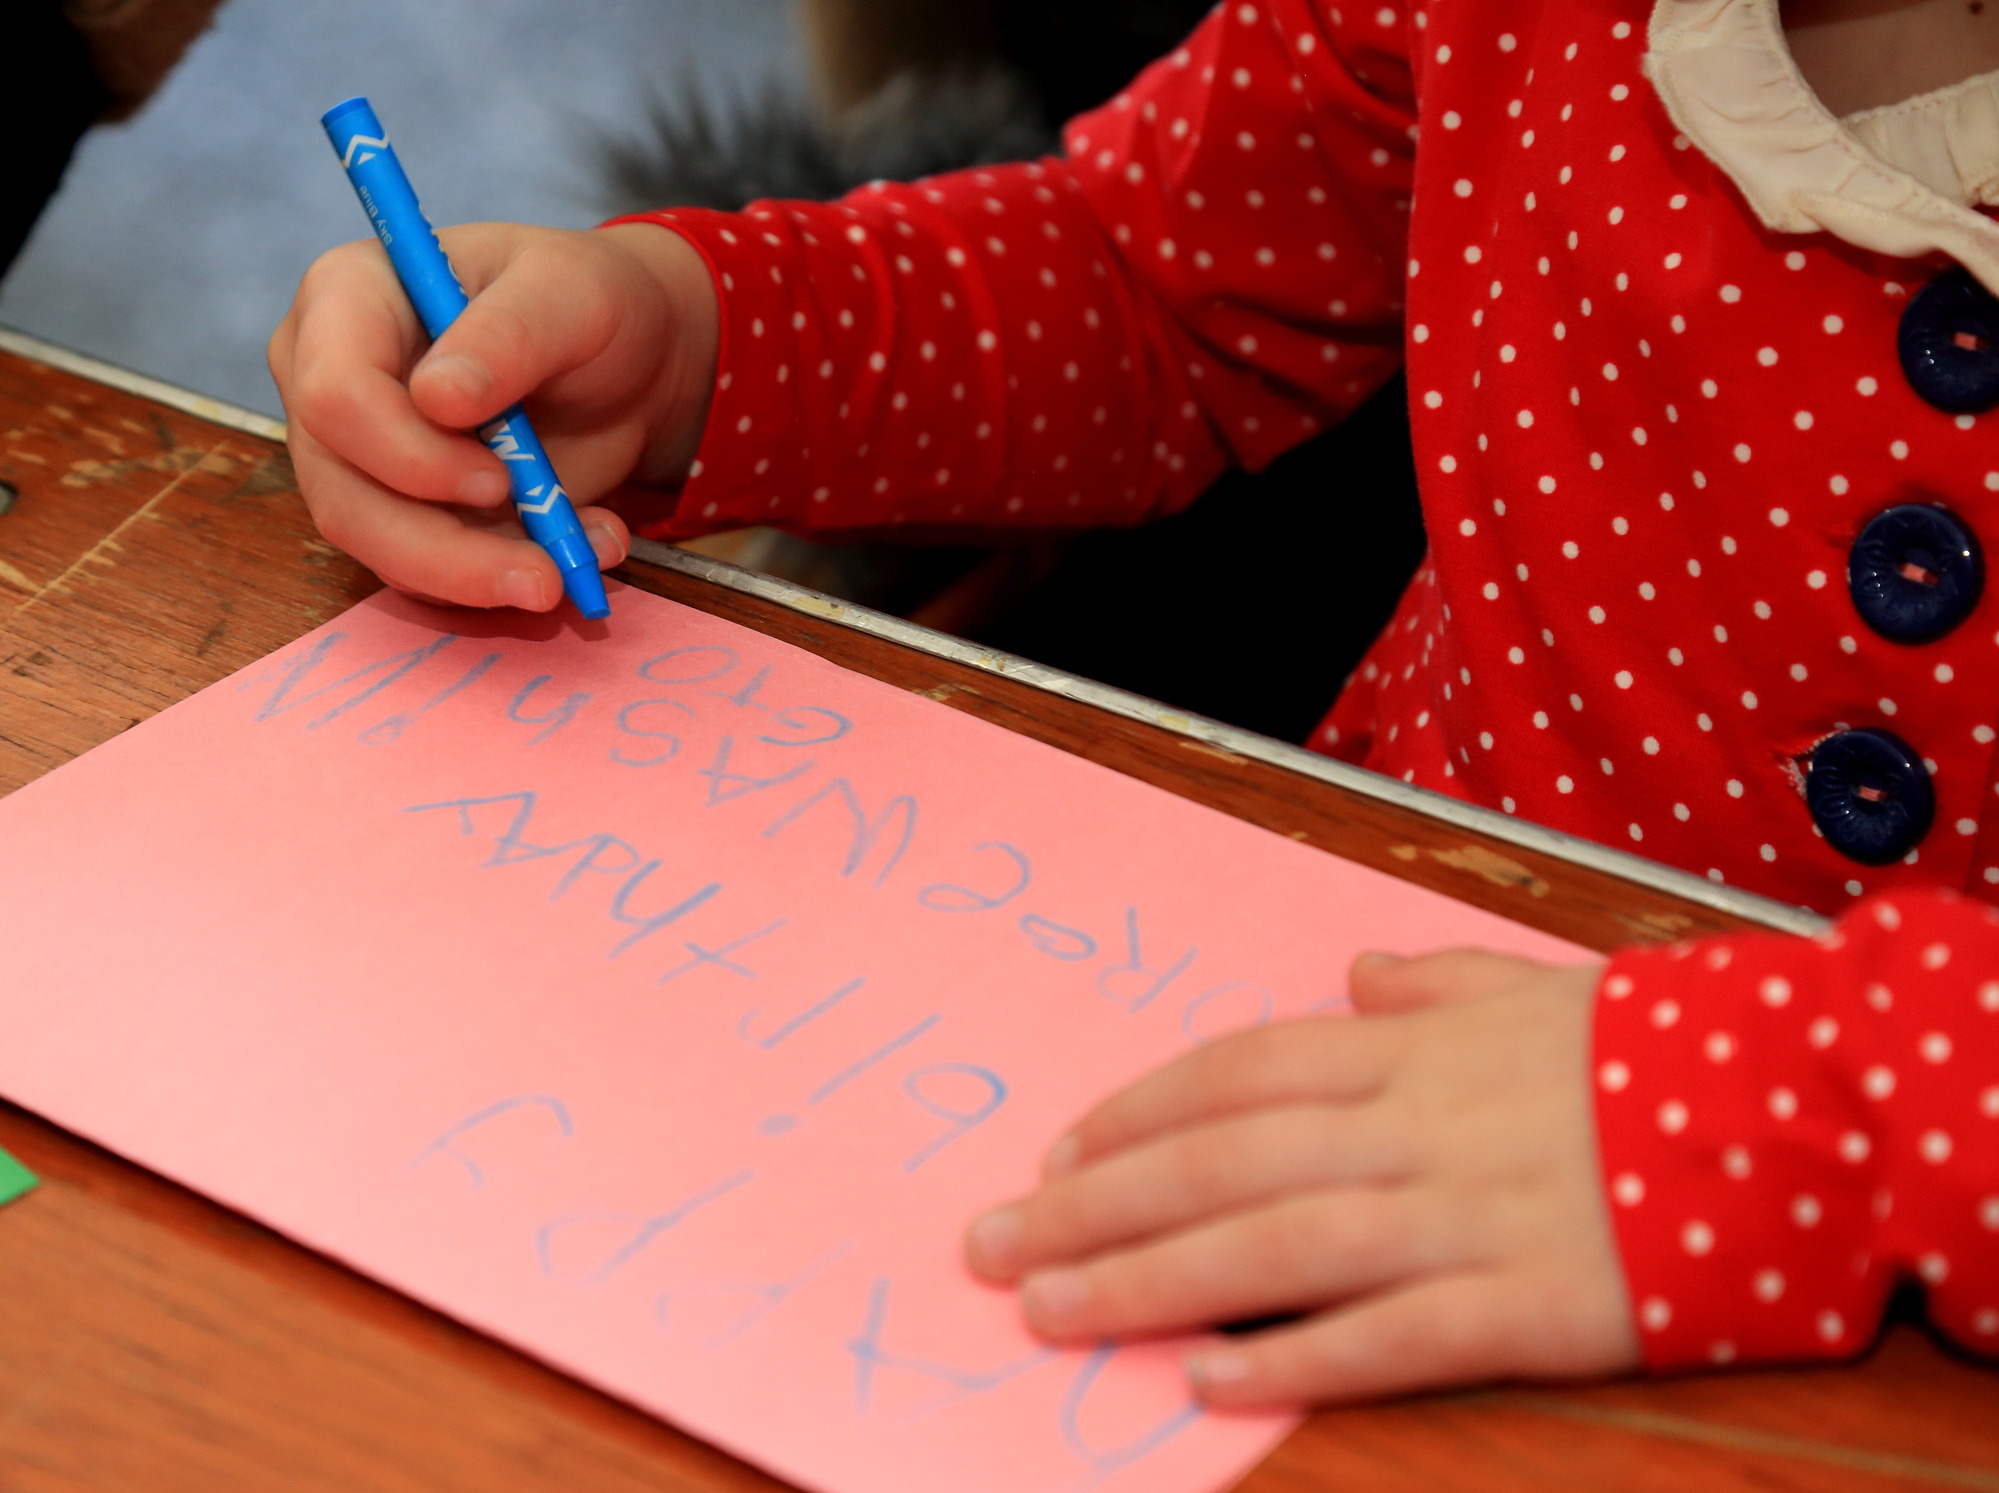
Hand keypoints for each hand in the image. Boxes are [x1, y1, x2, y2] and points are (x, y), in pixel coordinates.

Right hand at [268, 221, 718, 609]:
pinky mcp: (397, 513)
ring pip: (379, 548)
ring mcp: (355, 456)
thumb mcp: (569, 292)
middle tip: (542, 575)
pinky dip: (498, 578)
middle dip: (443, 550)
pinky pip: (425, 572)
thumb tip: (436, 399)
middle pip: (344, 493)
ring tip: (565, 573)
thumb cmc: (582, 303)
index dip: (408, 453)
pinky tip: (574, 553)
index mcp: (347, 298)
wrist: (622, 359)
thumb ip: (507, 335)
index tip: (498, 480)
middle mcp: (328, 381)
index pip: (334, 394)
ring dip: (475, 578)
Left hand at [964, 950, 1639, 1405]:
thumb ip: (1429, 985)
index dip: (1137, 1111)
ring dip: (1150, 1279)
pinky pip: (1389, 1333)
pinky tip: (1210, 1380)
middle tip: (994, 1242)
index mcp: (1410, 1049)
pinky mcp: (1525, 1301)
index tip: (1058, 1151)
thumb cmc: (1650, 1052)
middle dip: (1095, 1202)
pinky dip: (1295, 1355)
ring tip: (1052, 1310)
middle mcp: (1415, 1122)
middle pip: (1223, 1159)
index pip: (1237, 1071)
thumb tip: (1346, 978)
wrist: (1805, 1110)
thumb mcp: (1531, 990)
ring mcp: (1465, 1210)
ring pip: (1274, 1241)